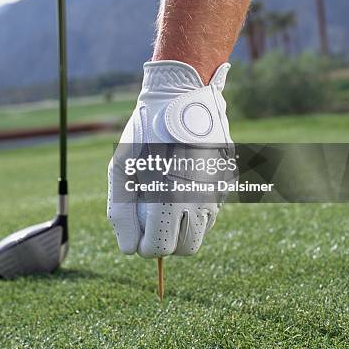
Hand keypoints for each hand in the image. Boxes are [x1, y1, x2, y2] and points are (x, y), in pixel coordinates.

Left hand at [107, 60, 232, 257]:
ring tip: (166, 199)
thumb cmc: (145, 134)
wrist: (182, 99)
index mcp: (169, 198)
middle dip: (167, 243)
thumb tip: (129, 249)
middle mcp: (199, 200)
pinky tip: (183, 184)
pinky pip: (211, 211)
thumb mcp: (121, 169)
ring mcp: (217, 192)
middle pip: (186, 249)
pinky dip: (196, 208)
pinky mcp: (226, 184)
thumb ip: (121, 213)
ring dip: (183, 227)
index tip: (138, 230)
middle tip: (152, 221)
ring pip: (202, 233)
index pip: (159, 249)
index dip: (144, 245)